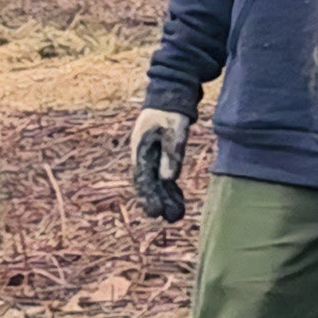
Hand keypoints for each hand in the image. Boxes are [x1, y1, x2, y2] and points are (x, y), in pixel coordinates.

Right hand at [130, 108, 190, 222]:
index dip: (149, 198)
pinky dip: (169, 187)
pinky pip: (162, 175)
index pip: (144, 180)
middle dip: (159, 202)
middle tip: (171, 219)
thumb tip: (168, 179)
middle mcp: (142, 156)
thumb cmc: (170, 113)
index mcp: (141, 151)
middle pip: (149, 184)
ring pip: (156, 181)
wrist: (168, 98)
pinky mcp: (159, 155)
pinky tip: (176, 198)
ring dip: (165, 197)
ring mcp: (150, 156)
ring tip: (176, 215)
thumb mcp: (174, 131)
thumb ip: (171, 154)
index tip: (156, 213)